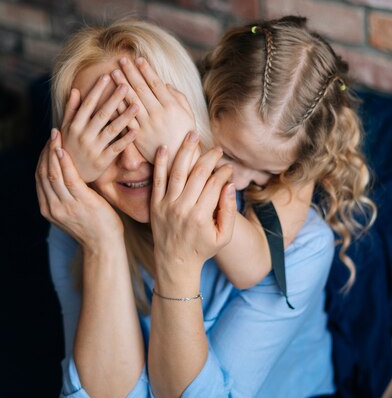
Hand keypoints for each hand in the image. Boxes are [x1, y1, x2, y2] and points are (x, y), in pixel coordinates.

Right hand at [36, 129, 122, 249]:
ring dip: (54, 151)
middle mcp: (53, 207)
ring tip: (57, 135)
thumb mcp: (73, 212)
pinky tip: (64, 149)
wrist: (104, 246)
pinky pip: (69, 178)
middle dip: (46, 151)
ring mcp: (65, 206)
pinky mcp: (80, 202)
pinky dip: (65, 162)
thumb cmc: (94, 227)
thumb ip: (66, 197)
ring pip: (53, 172)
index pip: (40, 178)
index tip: (49, 144)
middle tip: (52, 134)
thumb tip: (66, 179)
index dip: (43, 158)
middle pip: (43, 172)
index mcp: (48, 209)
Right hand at [61, 74, 138, 182]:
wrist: (69, 175)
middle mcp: (83, 136)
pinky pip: (116, 148)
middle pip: (101, 115)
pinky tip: (136, 131)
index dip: (97, 90)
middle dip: (114, 100)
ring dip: (124, 117)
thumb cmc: (69, 146)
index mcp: (74, 125)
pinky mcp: (102, 161)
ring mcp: (93, 149)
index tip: (107, 76)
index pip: (88, 104)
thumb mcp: (66, 128)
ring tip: (137, 106)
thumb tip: (76, 90)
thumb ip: (71, 110)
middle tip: (126, 85)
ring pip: (111, 130)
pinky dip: (126, 140)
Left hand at [111, 57, 197, 168]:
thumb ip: (178, 97)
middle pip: (141, 88)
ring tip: (113, 74)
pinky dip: (118, 107)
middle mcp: (158, 114)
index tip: (138, 59)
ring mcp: (147, 125)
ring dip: (121, 86)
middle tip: (121, 60)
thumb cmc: (185, 135)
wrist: (179, 161)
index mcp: (171, 106)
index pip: (156, 83)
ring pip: (131, 101)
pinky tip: (111, 97)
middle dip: (130, 72)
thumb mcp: (188, 114)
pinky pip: (126, 119)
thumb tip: (165, 84)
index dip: (146, 70)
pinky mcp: (138, 136)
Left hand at [150, 132, 236, 278]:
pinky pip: (157, 180)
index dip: (224, 172)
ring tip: (192, 135)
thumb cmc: (203, 249)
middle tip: (217, 149)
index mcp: (202, 216)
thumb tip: (229, 185)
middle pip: (198, 173)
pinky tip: (165, 147)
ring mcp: (167, 205)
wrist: (175, 262)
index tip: (228, 167)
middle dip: (209, 157)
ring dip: (185, 151)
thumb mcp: (224, 236)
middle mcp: (183, 208)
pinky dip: (160, 163)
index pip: (215, 184)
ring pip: (178, 171)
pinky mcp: (155, 204)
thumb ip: (229, 210)